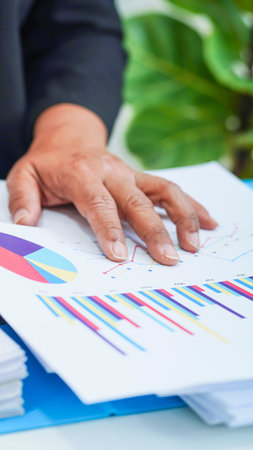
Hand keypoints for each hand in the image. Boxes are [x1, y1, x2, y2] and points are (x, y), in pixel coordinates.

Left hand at [7, 104, 216, 264]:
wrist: (69, 137)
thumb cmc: (48, 162)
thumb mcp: (25, 173)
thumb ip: (23, 197)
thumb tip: (25, 222)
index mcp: (82, 173)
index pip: (99, 202)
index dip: (109, 229)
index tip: (119, 255)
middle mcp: (112, 172)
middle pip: (137, 201)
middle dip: (154, 230)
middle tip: (168, 258)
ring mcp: (131, 174)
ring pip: (164, 190)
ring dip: (183, 216)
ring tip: (194, 245)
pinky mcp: (142, 178)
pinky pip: (171, 190)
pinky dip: (192, 206)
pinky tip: (209, 223)